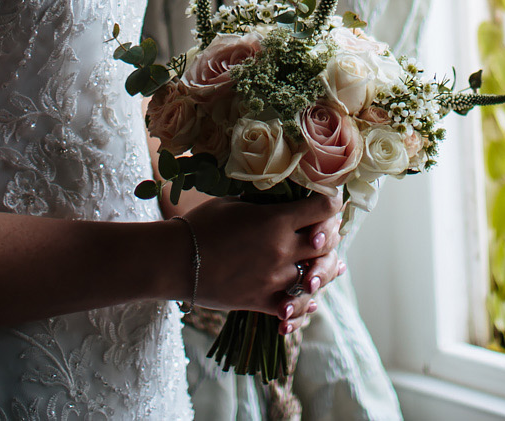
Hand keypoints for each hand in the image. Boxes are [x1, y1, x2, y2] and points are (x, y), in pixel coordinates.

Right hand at [182, 191, 343, 331]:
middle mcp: (282, 250)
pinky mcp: (261, 301)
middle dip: (328, 235)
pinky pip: (294, 307)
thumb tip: (281, 196)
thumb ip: (263, 202)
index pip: (324, 208)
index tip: (327, 201)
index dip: (330, 202)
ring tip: (321, 267)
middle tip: (321, 232)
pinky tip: (309, 298)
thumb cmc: (201, 225)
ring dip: (321, 271)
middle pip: (327, 244)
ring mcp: (274, 279)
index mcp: (276, 220)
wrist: (174, 260)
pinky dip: (303, 304)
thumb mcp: (234, 202)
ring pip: (316, 278)